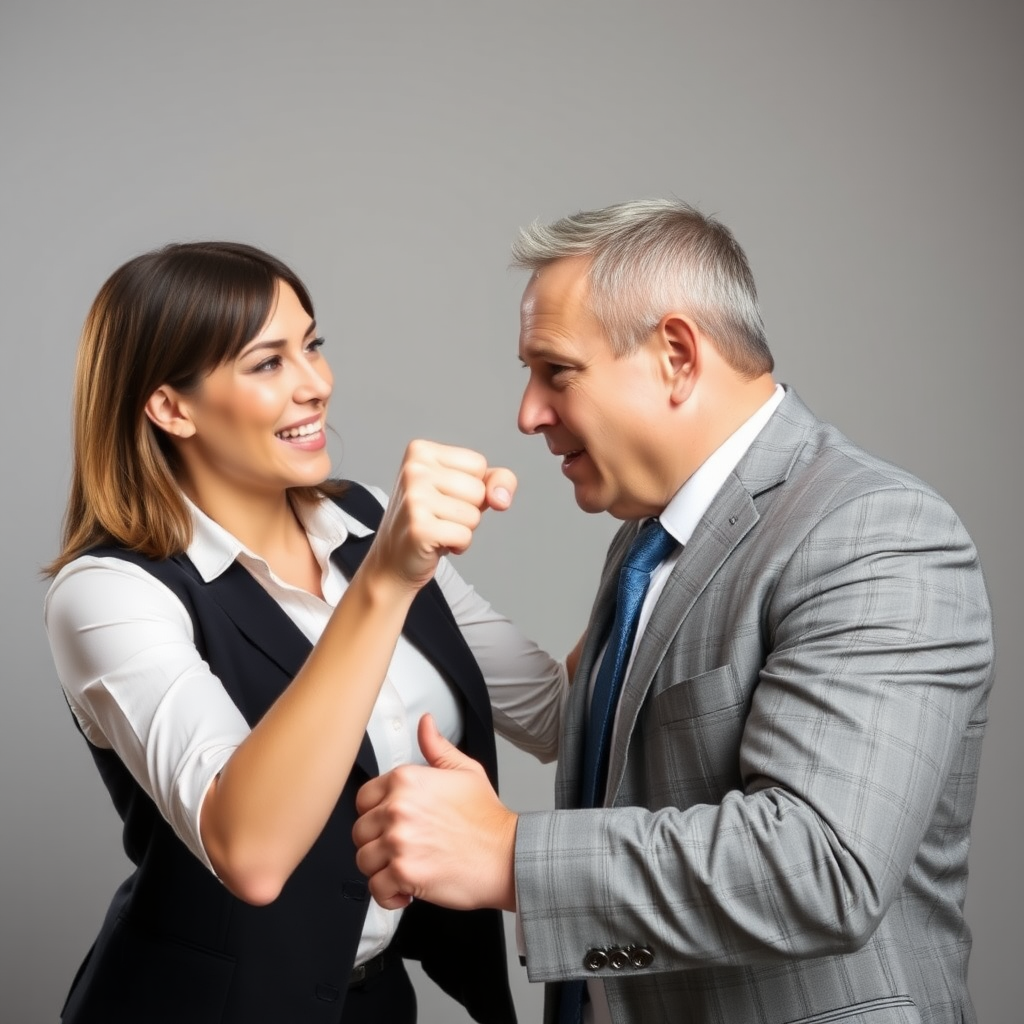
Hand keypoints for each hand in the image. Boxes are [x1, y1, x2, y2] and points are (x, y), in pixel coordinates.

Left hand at [353, 714, 517, 911]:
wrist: (507, 856)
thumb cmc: (487, 819)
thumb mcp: (466, 771)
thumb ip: (437, 747)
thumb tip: (425, 724)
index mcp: (406, 780)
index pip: (363, 798)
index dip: (376, 814)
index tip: (391, 824)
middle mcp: (398, 808)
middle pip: (360, 830)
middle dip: (378, 843)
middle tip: (403, 848)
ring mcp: (399, 841)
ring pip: (364, 860)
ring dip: (383, 869)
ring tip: (406, 867)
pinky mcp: (404, 873)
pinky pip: (376, 888)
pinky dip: (389, 895)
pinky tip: (406, 889)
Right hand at [365, 440, 516, 591]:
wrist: (394, 559)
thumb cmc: (431, 520)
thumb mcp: (466, 490)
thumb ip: (495, 480)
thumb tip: (501, 498)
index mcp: (421, 451)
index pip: (478, 464)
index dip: (471, 487)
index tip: (445, 497)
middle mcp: (414, 469)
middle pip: (478, 490)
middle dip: (468, 510)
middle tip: (440, 516)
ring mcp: (414, 498)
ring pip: (473, 514)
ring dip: (463, 529)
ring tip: (438, 528)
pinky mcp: (419, 527)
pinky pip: (465, 536)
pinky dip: (458, 545)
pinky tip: (436, 543)